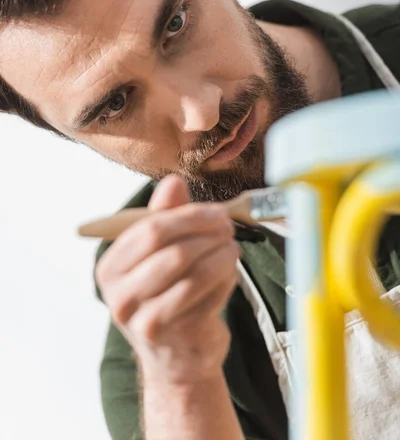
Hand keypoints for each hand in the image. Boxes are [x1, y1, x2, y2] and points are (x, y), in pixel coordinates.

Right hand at [95, 175, 239, 384]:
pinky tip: (228, 274)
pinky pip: (206, 297)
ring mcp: (143, 319)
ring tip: (232, 250)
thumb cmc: (166, 296)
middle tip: (228, 227)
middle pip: (171, 250)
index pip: (150, 229)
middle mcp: (119, 295)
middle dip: (207, 233)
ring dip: (221, 256)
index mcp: (111, 268)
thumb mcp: (159, 255)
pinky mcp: (172, 336)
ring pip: (193, 274)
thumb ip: (165, 217)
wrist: (175, 357)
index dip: (188, 216)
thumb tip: (173, 182)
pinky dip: (224, 280)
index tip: (216, 211)